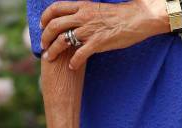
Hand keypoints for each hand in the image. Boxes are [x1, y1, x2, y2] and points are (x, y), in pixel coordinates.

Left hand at [40, 0, 169, 69]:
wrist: (140, 17)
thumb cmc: (119, 15)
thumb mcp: (96, 9)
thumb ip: (82, 14)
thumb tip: (70, 21)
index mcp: (82, 6)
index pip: (55, 8)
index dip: (44, 18)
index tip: (42, 27)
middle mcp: (83, 16)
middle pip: (54, 26)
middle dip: (45, 38)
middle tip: (43, 46)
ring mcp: (89, 30)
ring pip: (62, 41)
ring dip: (53, 51)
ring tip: (50, 58)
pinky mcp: (97, 43)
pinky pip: (78, 55)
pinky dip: (72, 62)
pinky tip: (72, 66)